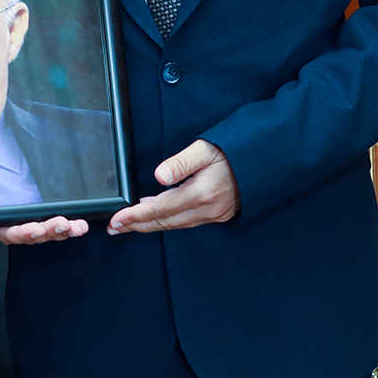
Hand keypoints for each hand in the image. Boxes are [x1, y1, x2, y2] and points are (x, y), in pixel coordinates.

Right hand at [0, 217, 89, 245]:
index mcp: (1, 226)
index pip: (12, 233)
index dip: (25, 232)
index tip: (35, 229)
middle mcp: (18, 230)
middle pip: (35, 236)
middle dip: (51, 230)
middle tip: (64, 224)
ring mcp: (33, 228)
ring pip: (49, 235)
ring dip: (64, 231)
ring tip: (77, 227)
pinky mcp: (45, 223)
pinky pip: (56, 229)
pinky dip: (69, 228)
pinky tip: (79, 225)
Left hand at [107, 139, 237, 234]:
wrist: (262, 163)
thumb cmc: (233, 152)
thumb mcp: (205, 149)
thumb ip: (180, 162)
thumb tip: (159, 175)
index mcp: (201, 194)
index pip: (159, 209)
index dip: (135, 216)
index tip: (117, 220)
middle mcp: (206, 210)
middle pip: (163, 222)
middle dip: (136, 225)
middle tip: (114, 228)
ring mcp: (213, 216)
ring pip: (174, 225)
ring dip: (150, 224)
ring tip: (129, 223)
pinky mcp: (217, 216)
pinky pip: (186, 222)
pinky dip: (167, 220)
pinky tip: (156, 213)